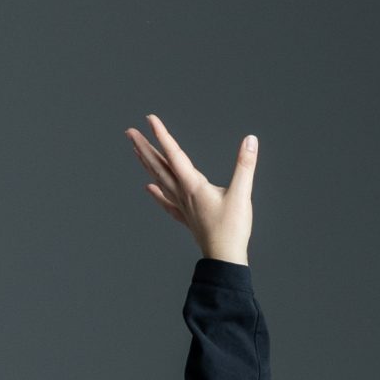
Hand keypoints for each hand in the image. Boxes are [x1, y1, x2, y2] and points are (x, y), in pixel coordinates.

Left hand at [125, 114, 256, 265]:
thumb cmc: (232, 229)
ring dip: (147, 164)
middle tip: (129, 132)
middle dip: (144, 147)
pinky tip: (149, 188)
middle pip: (159, 166)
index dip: (162, 135)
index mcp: (193, 185)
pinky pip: (166, 201)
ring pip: (160, 180)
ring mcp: (182, 206)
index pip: (174, 154)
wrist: (224, 259)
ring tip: (136, 151)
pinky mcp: (187, 217)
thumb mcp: (241, 194)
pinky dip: (157, 192)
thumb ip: (245, 165)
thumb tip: (250, 140)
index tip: (150, 119)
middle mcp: (183, 194)